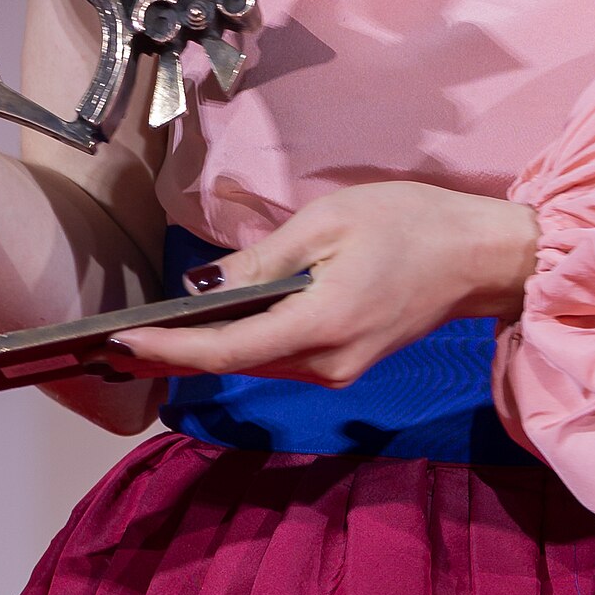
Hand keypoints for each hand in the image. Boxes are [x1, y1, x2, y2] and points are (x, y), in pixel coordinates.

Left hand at [107, 182, 539, 388]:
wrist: (480, 256)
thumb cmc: (409, 223)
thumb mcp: (328, 223)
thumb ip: (262, 260)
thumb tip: (201, 289)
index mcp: (321, 325)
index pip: (226, 350)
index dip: (168, 349)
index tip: (119, 342)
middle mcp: (325, 365)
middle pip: (235, 364)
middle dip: (174, 355)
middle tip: (114, 343)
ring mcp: (338, 371)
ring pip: (255, 364)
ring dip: (205, 351)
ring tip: (149, 336)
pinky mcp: (345, 365)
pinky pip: (280, 358)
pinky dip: (241, 344)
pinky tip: (212, 327)